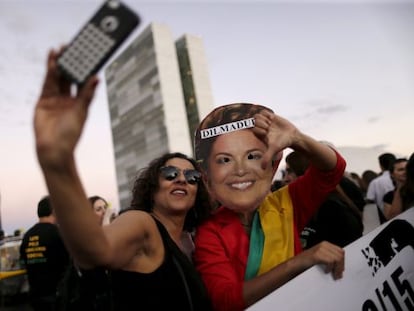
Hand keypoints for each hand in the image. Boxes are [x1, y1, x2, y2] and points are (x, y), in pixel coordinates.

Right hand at [34, 49, 97, 168]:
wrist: (54, 148)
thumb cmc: (71, 134)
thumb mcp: (81, 111)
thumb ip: (87, 93)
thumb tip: (97, 78)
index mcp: (80, 102)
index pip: (82, 82)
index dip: (84, 69)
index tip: (87, 55)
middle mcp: (68, 99)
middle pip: (69, 77)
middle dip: (70, 63)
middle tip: (72, 46)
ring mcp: (55, 99)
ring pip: (58, 78)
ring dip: (59, 64)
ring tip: (60, 49)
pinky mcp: (43, 101)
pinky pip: (47, 83)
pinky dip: (49, 72)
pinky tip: (52, 61)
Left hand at [252, 110, 298, 168]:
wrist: (292, 137)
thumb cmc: (282, 144)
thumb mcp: (274, 150)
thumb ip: (267, 158)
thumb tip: (262, 168)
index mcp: (259, 134)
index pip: (252, 128)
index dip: (258, 129)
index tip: (267, 133)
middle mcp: (260, 128)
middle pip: (253, 120)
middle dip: (261, 123)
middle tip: (269, 128)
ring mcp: (265, 121)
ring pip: (257, 115)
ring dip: (264, 118)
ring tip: (271, 124)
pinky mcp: (270, 116)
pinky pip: (264, 112)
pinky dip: (268, 114)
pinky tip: (273, 118)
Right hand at [298, 241, 344, 279]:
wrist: (295, 264)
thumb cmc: (307, 262)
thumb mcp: (321, 257)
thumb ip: (330, 257)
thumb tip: (341, 265)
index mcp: (325, 244)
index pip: (340, 251)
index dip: (343, 261)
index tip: (341, 270)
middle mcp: (323, 244)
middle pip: (340, 254)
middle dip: (341, 266)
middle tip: (338, 274)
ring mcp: (320, 249)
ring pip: (337, 258)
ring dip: (337, 268)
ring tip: (333, 274)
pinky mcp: (317, 254)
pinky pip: (330, 261)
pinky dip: (330, 268)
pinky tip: (326, 271)